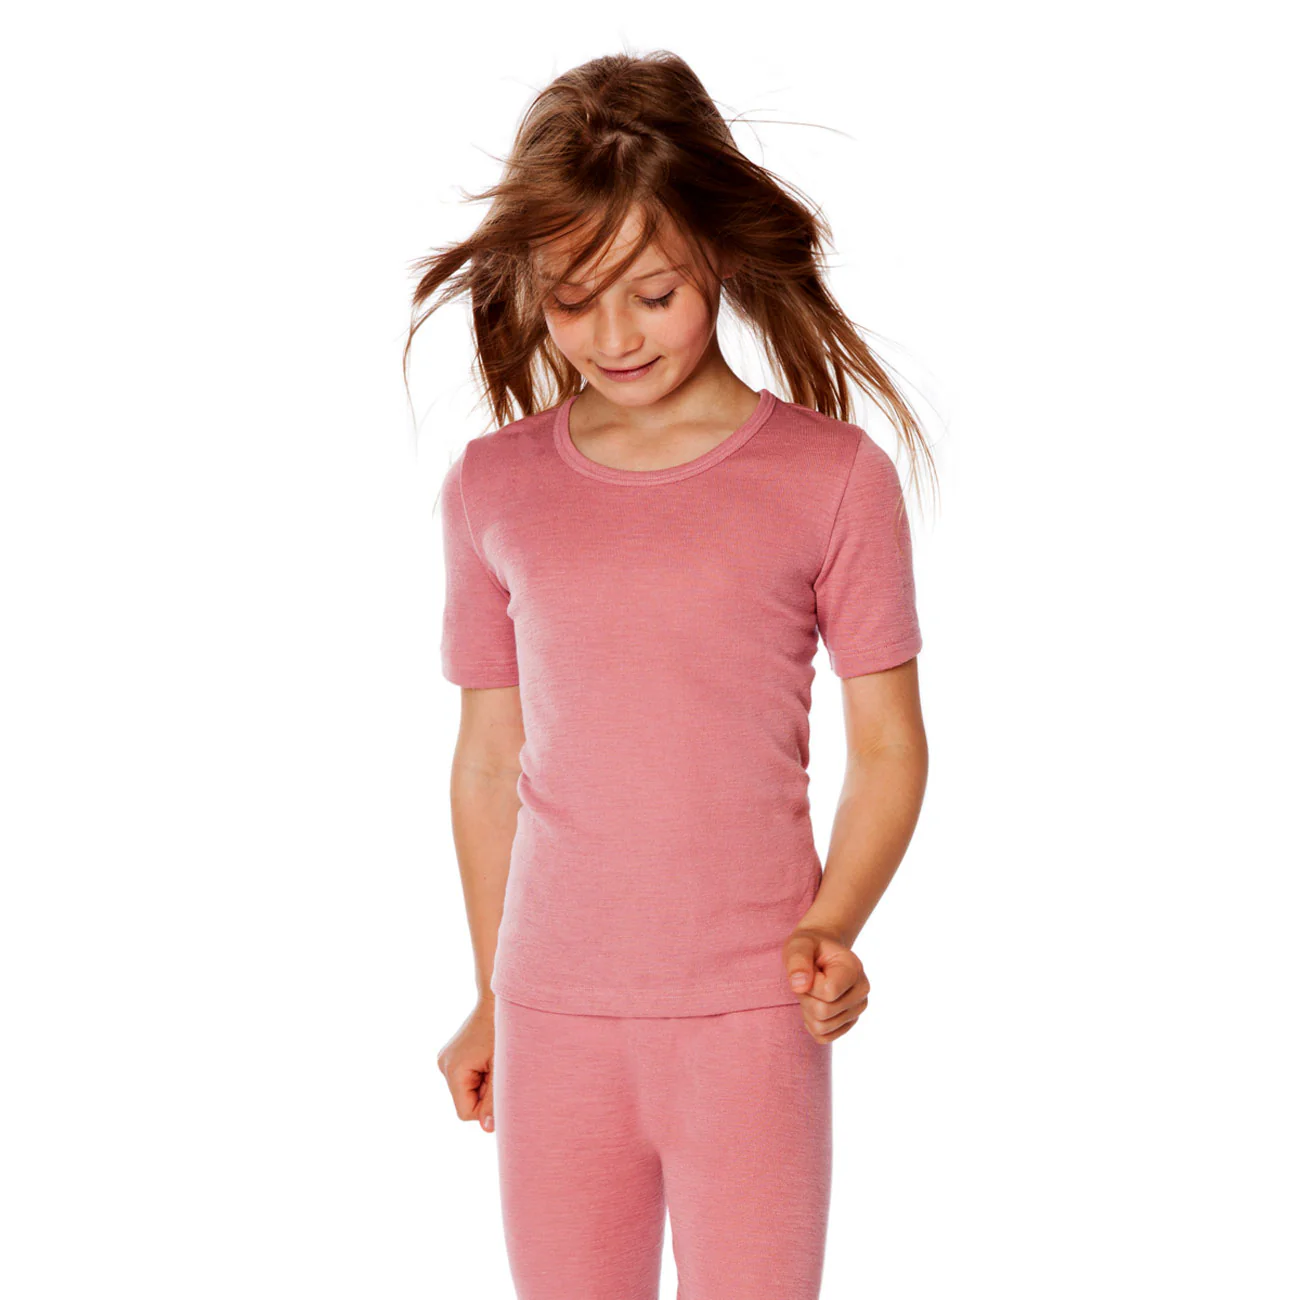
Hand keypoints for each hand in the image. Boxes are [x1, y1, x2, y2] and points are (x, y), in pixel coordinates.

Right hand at [436, 998, 496, 1131]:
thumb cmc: (503, 1033)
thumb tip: (488, 1129)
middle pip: (465, 1102)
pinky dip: (479, 1074)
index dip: (485, 1109)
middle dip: (484, 1093)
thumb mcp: (503, 1069)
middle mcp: (444, 1066)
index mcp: (453, 1071)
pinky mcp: (451, 1056)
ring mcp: (445, 1060)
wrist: (497, 1001)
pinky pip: (466, 1078)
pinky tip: (488, 1057)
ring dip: (483, 1083)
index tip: (500, 1088)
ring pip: (466, 1091)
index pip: (465, 1113)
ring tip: (494, 1061)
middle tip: (499, 1070)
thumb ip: (495, 1100)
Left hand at [782, 926, 869, 1043]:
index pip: (828, 992)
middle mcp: (862, 990)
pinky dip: (812, 1024)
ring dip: (807, 1011)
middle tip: (807, 981)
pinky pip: (824, 1037)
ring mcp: (858, 1008)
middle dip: (806, 998)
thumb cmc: (809, 948)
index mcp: (853, 968)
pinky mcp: (850, 1022)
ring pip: (822, 1028)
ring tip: (812, 991)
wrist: (820, 953)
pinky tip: (815, 1004)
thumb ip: (797, 962)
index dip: (810, 985)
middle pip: (824, 1013)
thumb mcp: (798, 946)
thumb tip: (800, 986)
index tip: (811, 970)